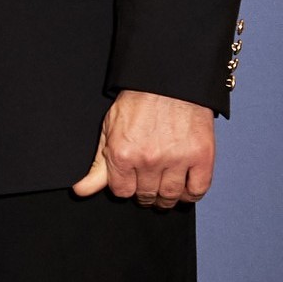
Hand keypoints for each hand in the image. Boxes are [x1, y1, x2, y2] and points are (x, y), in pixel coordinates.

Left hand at [72, 90, 215, 206]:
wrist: (168, 83)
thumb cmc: (137, 103)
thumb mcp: (108, 130)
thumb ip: (98, 165)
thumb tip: (81, 190)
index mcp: (123, 154)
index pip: (122, 192)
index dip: (125, 188)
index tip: (130, 182)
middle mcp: (149, 160)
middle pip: (146, 195)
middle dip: (145, 194)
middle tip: (148, 186)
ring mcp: (177, 160)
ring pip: (171, 196)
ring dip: (166, 198)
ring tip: (164, 190)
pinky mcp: (201, 157)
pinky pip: (197, 190)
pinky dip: (190, 194)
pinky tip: (184, 188)